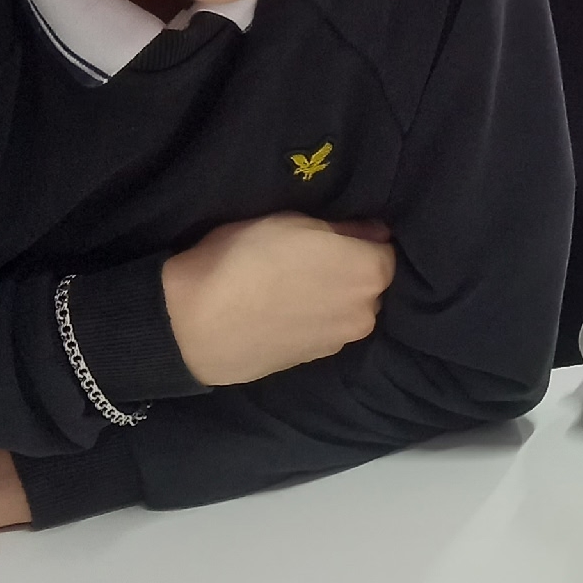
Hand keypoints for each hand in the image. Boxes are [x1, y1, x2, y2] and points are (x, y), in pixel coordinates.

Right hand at [163, 214, 394, 385]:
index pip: (385, 250)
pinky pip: (326, 330)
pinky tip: (282, 311)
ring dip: (332, 298)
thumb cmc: (244, 258)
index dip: (362, 240)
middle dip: (351, 271)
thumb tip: (373, 232)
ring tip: (292, 286)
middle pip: (370, 284)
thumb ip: (342, 228)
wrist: (196, 324)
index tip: (336, 234)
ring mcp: (342, 340)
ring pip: (348, 310)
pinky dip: (314, 319)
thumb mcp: (292, 221)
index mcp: (369, 272)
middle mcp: (366, 311)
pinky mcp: (316, 360)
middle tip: (310, 259)